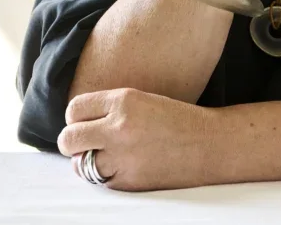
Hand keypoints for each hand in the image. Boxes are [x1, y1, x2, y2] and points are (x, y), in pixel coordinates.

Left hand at [57, 87, 216, 191]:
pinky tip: (123, 167)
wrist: (210, 143)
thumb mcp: (142, 100)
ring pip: (80, 164)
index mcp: (123, 100)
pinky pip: (100, 180)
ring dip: (86, 161)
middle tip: (82, 143)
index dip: (75, 117)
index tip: (82, 122)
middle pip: (69, 138)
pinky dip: (105, 176)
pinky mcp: (129, 181)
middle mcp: (119, 127)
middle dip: (72, 142)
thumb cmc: (178, 120)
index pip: (74, 109)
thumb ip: (110, 108)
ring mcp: (123, 157)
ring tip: (103, 157)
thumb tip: (77, 121)